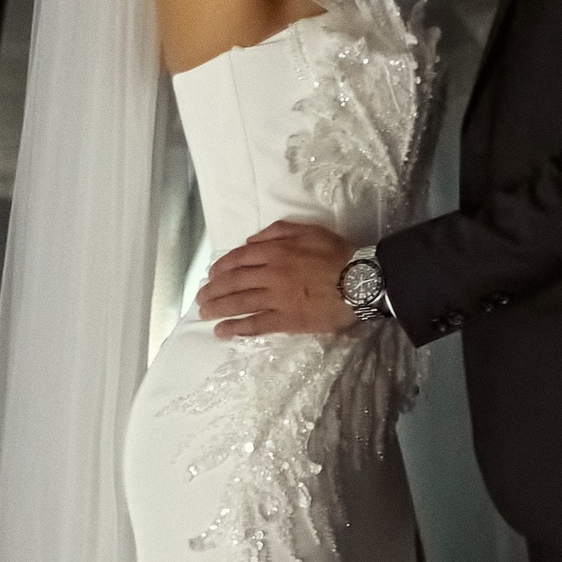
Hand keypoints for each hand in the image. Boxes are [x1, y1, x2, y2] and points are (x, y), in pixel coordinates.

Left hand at [196, 222, 357, 337]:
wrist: (360, 280)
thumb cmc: (339, 254)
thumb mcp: (309, 230)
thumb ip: (278, 231)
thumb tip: (251, 241)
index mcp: (275, 251)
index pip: (239, 259)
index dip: (221, 267)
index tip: (211, 275)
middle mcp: (270, 273)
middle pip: (233, 281)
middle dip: (213, 290)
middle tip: (201, 298)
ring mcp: (276, 298)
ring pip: (239, 302)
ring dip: (218, 308)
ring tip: (204, 314)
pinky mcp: (286, 320)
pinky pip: (256, 324)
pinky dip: (236, 328)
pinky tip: (222, 331)